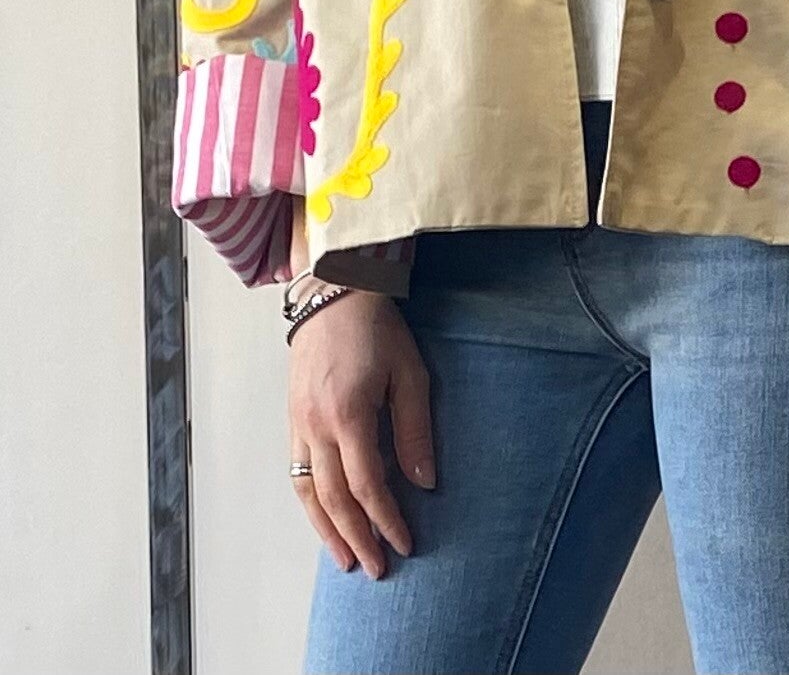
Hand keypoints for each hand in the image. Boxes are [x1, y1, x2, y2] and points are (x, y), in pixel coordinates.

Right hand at [287, 288, 435, 576]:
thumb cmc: (376, 328)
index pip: (367, 485)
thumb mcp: (409, 372)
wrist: (333, 293)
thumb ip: (415, 429)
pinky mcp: (292, 418)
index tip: (405, 541)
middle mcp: (316, 426)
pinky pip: (296, 472)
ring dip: (326, 530)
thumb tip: (424, 482)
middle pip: (333, 499)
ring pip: (307, 492)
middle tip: (376, 568)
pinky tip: (323, 519)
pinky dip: (309, 503)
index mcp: (348, 414)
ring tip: (346, 559)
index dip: (387, 518)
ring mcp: (298, 424)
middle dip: (356, 537)